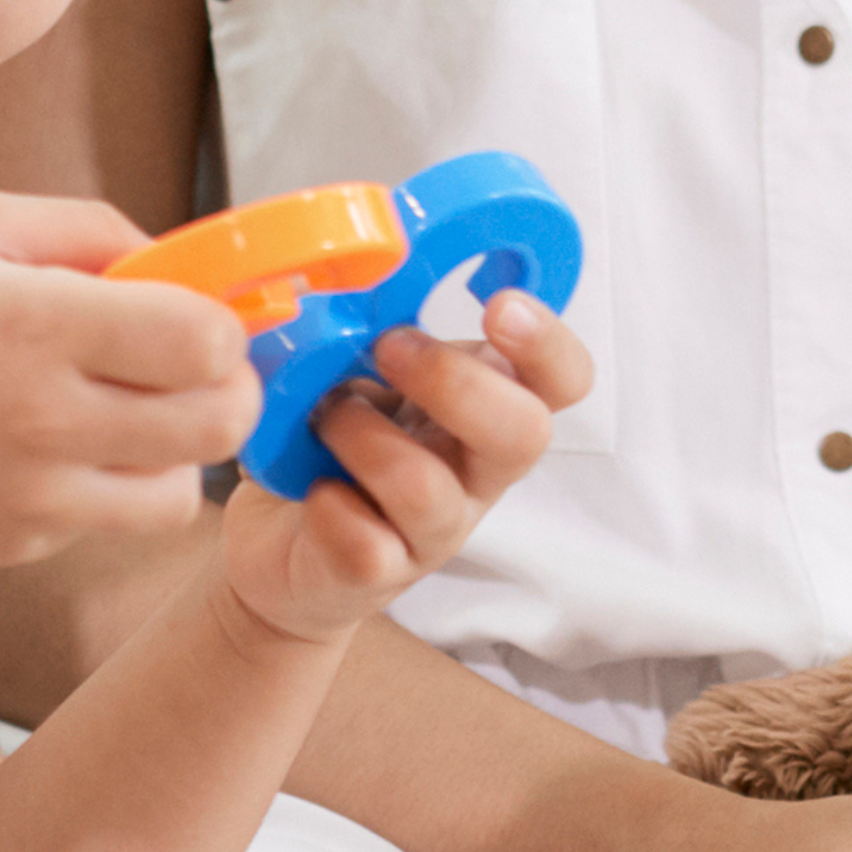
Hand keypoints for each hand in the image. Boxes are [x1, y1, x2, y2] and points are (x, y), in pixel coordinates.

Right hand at [0, 192, 255, 565]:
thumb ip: (90, 229)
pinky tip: (48, 446)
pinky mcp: (19, 544)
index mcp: (33, 325)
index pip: (202, 342)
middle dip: (229, 389)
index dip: (223, 324)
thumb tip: (182, 262)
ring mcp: (32, 496)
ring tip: (129, 412)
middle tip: (194, 367)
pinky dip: (105, 484)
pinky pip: (108, 520)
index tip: (198, 312)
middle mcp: (41, 420)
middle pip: (219, 425)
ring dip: (177, 451)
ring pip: (180, 495)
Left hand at [217, 290, 593, 646]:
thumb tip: (361, 279)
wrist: (287, 542)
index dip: (548, 343)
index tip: (498, 306)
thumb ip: (378, 327)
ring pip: (428, 489)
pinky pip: (364, 544)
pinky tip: (311, 488)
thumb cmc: (336, 442)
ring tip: (324, 418)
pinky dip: (327, 506)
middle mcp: (477, 470)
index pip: (564, 378)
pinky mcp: (381, 572)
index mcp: (487, 404)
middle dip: (453, 382)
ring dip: (362, 436)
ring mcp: (436, 528)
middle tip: (389, 349)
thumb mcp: (367, 368)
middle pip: (526, 434)